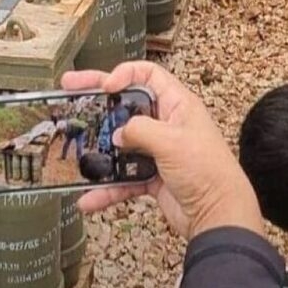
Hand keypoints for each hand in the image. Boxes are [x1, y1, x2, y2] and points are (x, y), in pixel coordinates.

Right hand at [61, 61, 264, 239]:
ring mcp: (158, 151)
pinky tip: (88, 199)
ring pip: (121, 144)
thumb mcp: (172, 141)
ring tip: (72, 151)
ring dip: (99, 151)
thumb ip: (140, 130)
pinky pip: (123, 178)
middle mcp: (166, 123)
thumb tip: (118, 133)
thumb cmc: (206, 170)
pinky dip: (107, 188)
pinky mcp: (152, 177)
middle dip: (98, 99)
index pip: (147, 75)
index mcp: (177, 104)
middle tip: (69, 89)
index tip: (104, 86)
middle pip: (126, 104)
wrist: (218, 214)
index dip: (124, 74)